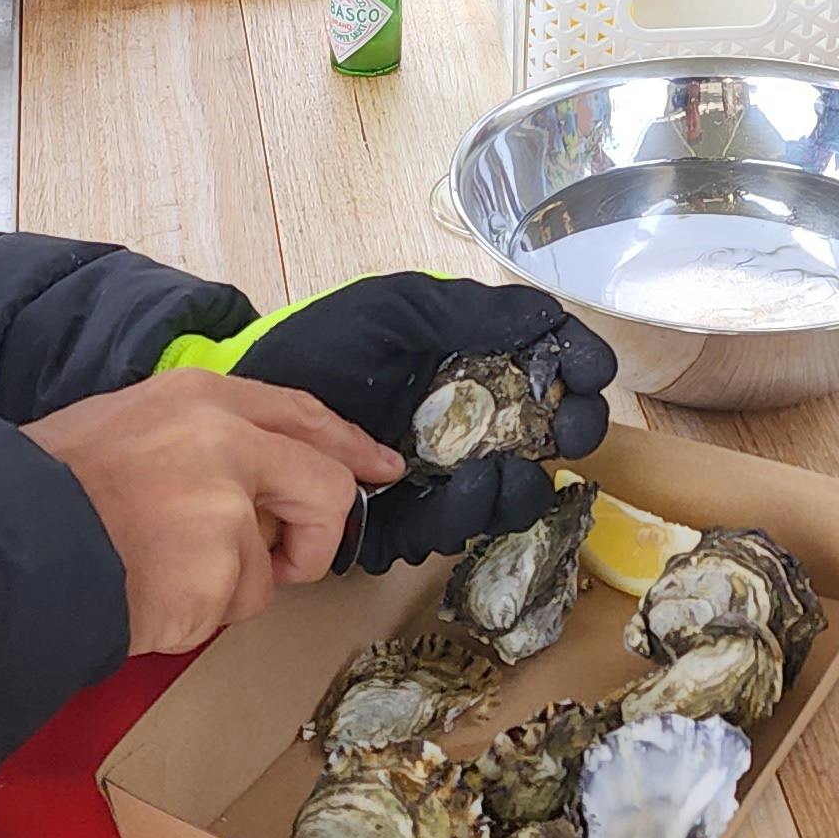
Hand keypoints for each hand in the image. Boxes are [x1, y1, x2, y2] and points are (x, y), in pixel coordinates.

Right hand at [21, 370, 404, 653]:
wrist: (4, 540)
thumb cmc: (53, 486)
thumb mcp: (133, 423)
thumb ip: (208, 441)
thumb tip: (263, 484)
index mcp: (204, 397)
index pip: (303, 415)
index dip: (349, 446)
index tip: (380, 468)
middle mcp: (227, 445)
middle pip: (325, 491)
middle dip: (316, 536)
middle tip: (289, 560)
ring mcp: (225, 516)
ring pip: (266, 570)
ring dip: (224, 586)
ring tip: (156, 570)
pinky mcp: (215, 581)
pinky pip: (226, 610)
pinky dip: (192, 616)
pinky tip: (144, 594)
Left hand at [176, 271, 622, 571]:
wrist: (249, 393)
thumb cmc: (324, 343)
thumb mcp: (403, 308)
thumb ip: (476, 313)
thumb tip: (552, 322)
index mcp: (480, 372)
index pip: (552, 375)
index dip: (581, 375)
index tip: (589, 373)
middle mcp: (470, 430)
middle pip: (546, 442)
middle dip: (569, 434)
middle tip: (569, 428)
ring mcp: (438, 479)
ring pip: (505, 495)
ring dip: (522, 484)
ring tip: (520, 467)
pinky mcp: (398, 524)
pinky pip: (445, 529)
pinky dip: (467, 512)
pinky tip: (473, 487)